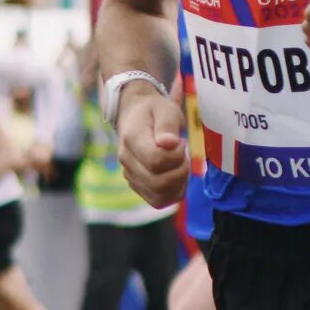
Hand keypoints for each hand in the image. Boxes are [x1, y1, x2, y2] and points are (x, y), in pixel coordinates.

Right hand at [113, 79, 187, 207]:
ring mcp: (130, 175)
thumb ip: (168, 125)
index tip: (180, 141)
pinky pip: (158, 201)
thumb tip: (169, 143)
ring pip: (159, 196)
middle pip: (158, 183)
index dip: (176, 156)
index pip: (156, 160)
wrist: (136, 116)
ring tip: (179, 163)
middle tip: (183, 153)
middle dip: (181, 171)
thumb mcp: (166, 109)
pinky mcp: (137, 185)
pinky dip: (173, 192)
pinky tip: (177, 176)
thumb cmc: (155, 111)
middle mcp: (127, 161)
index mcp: (132, 139)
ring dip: (179, 183)